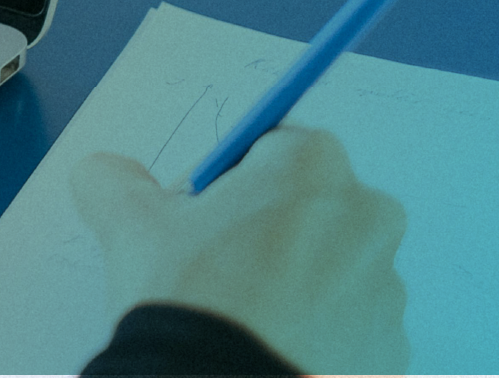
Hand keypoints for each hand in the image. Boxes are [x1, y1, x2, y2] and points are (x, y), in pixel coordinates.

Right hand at [71, 126, 410, 376]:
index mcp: (312, 165)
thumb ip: (112, 179)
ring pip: (329, 269)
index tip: (194, 218)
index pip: (266, 149)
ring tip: (238, 320)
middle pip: (306, 206)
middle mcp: (367, 217)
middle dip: (264, 229)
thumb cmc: (191, 298)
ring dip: (291, 284)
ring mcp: (387, 290)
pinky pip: (347, 328)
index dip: (222, 182)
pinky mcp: (391, 349)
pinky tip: (267, 349)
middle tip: (211, 269)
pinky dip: (313, 335)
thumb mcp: (127, 223)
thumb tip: (107, 175)